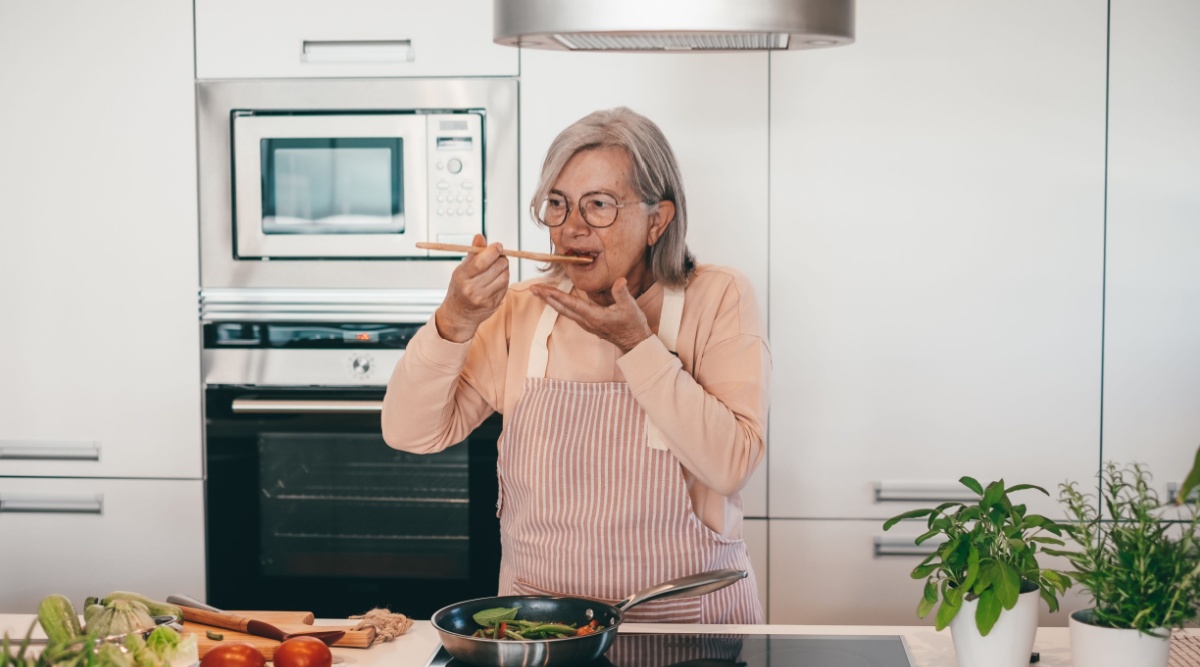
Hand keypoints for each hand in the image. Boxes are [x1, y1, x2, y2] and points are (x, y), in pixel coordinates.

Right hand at [435, 234, 508, 341]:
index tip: (498, 246)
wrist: (458, 314)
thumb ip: (473, 253)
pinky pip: (505, 286)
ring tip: (497, 268)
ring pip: (504, 276)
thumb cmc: (459, 288)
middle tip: (497, 256)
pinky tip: (497, 279)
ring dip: (504, 269)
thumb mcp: (461, 269)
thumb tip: (480, 236)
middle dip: (501, 258)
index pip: (481, 262)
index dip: (493, 251)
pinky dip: (504, 279)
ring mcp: (483, 298)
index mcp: (462, 277)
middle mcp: (472, 289)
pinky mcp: (493, 304)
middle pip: (497, 267)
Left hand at [530, 277, 652, 352]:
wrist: (635, 343)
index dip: (556, 295)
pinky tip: (557, 301)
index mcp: (594, 316)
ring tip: (541, 292)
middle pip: (562, 308)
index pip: (571, 304)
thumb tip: (619, 280)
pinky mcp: (590, 324)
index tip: (542, 289)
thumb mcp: (630, 307)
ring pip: (565, 311)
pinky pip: (571, 313)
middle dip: (547, 298)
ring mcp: (587, 324)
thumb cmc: (633, 325)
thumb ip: (622, 293)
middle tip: (533, 288)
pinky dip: (561, 305)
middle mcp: (587, 321)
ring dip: (552, 301)